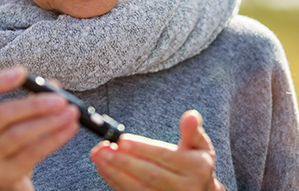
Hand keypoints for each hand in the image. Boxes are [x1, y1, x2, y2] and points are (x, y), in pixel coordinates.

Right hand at [0, 66, 79, 190]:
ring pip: (18, 135)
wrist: (1, 187)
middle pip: (2, 115)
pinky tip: (68, 130)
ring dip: (49, 122)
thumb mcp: (14, 124)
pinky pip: (31, 154)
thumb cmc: (11, 148)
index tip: (23, 72)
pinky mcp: (3, 176)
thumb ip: (30, 102)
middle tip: (61, 99)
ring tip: (71, 113)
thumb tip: (54, 85)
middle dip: (35, 104)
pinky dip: (53, 139)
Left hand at [90, 110, 225, 190]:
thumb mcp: (200, 145)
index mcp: (196, 168)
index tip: (122, 140)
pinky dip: (116, 182)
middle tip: (103, 149)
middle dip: (123, 161)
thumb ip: (192, 130)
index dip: (142, 148)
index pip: (165, 156)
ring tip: (99, 157)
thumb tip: (190, 116)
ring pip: (138, 188)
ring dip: (115, 173)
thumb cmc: (195, 163)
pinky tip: (104, 169)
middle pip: (150, 175)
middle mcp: (185, 188)